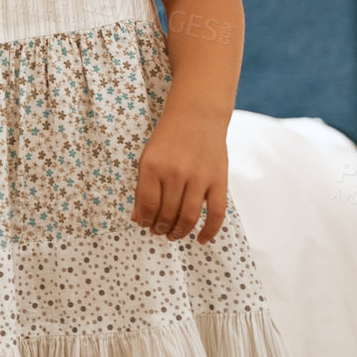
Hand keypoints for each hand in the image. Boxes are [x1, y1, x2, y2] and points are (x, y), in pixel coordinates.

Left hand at [133, 113, 228, 242]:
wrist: (197, 117)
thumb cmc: (168, 139)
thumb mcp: (147, 158)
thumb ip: (142, 187)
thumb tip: (137, 218)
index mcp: (152, 167)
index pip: (147, 204)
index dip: (144, 220)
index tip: (144, 225)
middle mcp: (175, 173)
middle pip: (167, 213)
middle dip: (160, 227)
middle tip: (158, 231)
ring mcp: (199, 178)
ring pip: (189, 217)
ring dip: (179, 231)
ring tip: (172, 235)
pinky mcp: (219, 181)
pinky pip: (216, 213)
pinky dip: (209, 230)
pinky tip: (201, 240)